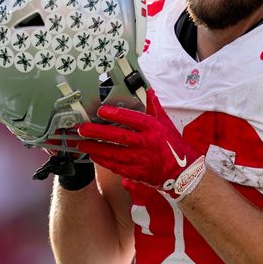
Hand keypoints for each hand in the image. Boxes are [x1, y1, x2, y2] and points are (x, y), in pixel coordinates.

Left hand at [75, 89, 205, 199]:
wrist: (181, 172)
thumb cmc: (172, 145)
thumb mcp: (165, 123)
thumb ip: (154, 107)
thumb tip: (149, 90)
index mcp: (153, 128)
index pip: (132, 119)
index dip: (116, 114)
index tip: (101, 110)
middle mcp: (146, 143)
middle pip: (118, 136)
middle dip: (97, 132)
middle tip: (82, 128)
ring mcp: (140, 160)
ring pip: (113, 153)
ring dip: (95, 148)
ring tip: (81, 143)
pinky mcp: (136, 173)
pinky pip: (116, 166)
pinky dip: (103, 161)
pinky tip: (93, 155)